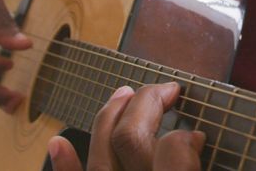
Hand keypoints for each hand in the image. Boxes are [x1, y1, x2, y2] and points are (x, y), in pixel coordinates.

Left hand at [48, 82, 204, 170]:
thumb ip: (194, 164)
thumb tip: (197, 140)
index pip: (174, 148)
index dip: (185, 136)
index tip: (196, 134)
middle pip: (130, 137)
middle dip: (147, 104)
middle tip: (167, 92)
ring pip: (100, 152)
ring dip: (109, 117)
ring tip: (124, 93)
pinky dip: (65, 164)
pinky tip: (57, 142)